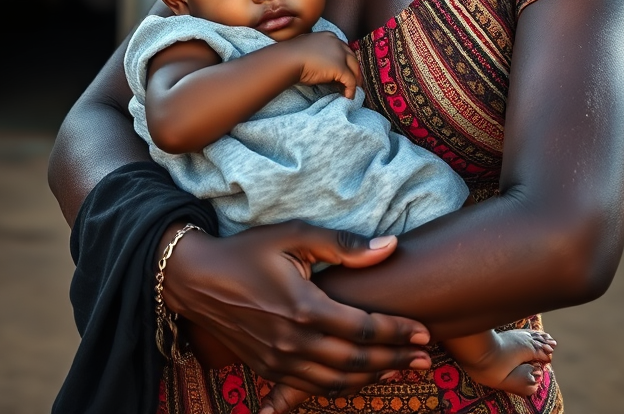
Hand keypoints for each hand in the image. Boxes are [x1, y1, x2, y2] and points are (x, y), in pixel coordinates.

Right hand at [161, 221, 431, 399]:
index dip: (397, 332)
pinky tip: (362, 379)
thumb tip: (389, 246)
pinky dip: (343, 386)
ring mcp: (279, 362)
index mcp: (304, 308)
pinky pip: (314, 387)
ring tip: (402, 369)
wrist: (197, 279)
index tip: (424, 331)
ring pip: (338, 381)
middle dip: (396, 360)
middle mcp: (293, 343)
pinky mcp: (268, 370)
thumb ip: (342, 244)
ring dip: (374, 377)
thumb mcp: (293, 235)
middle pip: (357, 361)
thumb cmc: (247, 250)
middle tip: (426, 358)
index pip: (363, 328)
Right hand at [288, 32, 362, 98]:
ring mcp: (340, 54)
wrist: (288, 59)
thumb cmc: (291, 55)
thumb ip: (317, 52)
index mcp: (329, 37)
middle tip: (355, 82)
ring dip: (355, 81)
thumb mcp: (307, 49)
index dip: (346, 61)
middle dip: (354, 71)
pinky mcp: (340, 67)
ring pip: (354, 69)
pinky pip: (350, 81)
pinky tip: (347, 96)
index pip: (343, 49)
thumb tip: (319, 65)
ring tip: (352, 91)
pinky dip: (351, 90)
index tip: (346, 70)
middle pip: (352, 58)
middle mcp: (337, 43)